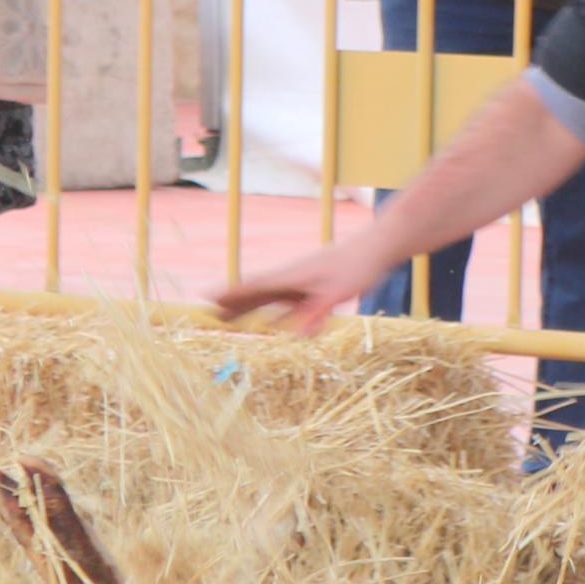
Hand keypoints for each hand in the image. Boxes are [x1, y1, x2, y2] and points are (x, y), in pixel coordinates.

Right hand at [213, 247, 368, 337]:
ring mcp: (302, 282)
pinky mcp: (313, 287)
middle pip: (256, 293)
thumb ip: (317, 313)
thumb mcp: (337, 293)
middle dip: (233, 303)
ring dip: (248, 308)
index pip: (255, 286)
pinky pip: (285, 302)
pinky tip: (270, 324)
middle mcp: (292, 278)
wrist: (376, 247)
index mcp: (292, 276)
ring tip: (228, 319)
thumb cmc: (357, 266)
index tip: (208, 297)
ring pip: (268, 297)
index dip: (232, 293)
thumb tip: (296, 336)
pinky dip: (272, 312)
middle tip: (209, 315)